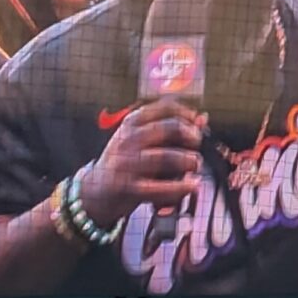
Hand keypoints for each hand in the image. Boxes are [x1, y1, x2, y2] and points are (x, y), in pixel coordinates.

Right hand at [76, 99, 202, 226]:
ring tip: (194, 164)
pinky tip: (192, 185)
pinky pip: (159, 187)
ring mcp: (127, 163)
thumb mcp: (142, 140)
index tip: (196, 122)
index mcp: (131, 123)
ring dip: (187, 161)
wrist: (94, 190)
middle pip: (168, 129)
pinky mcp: (127, 187)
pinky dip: (180, 187)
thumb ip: (170, 130)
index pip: (164, 107)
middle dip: (190, 135)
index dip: (186, 112)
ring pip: (165, 157)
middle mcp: (128, 139)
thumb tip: (203, 119)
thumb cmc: (125, 163)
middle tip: (197, 143)